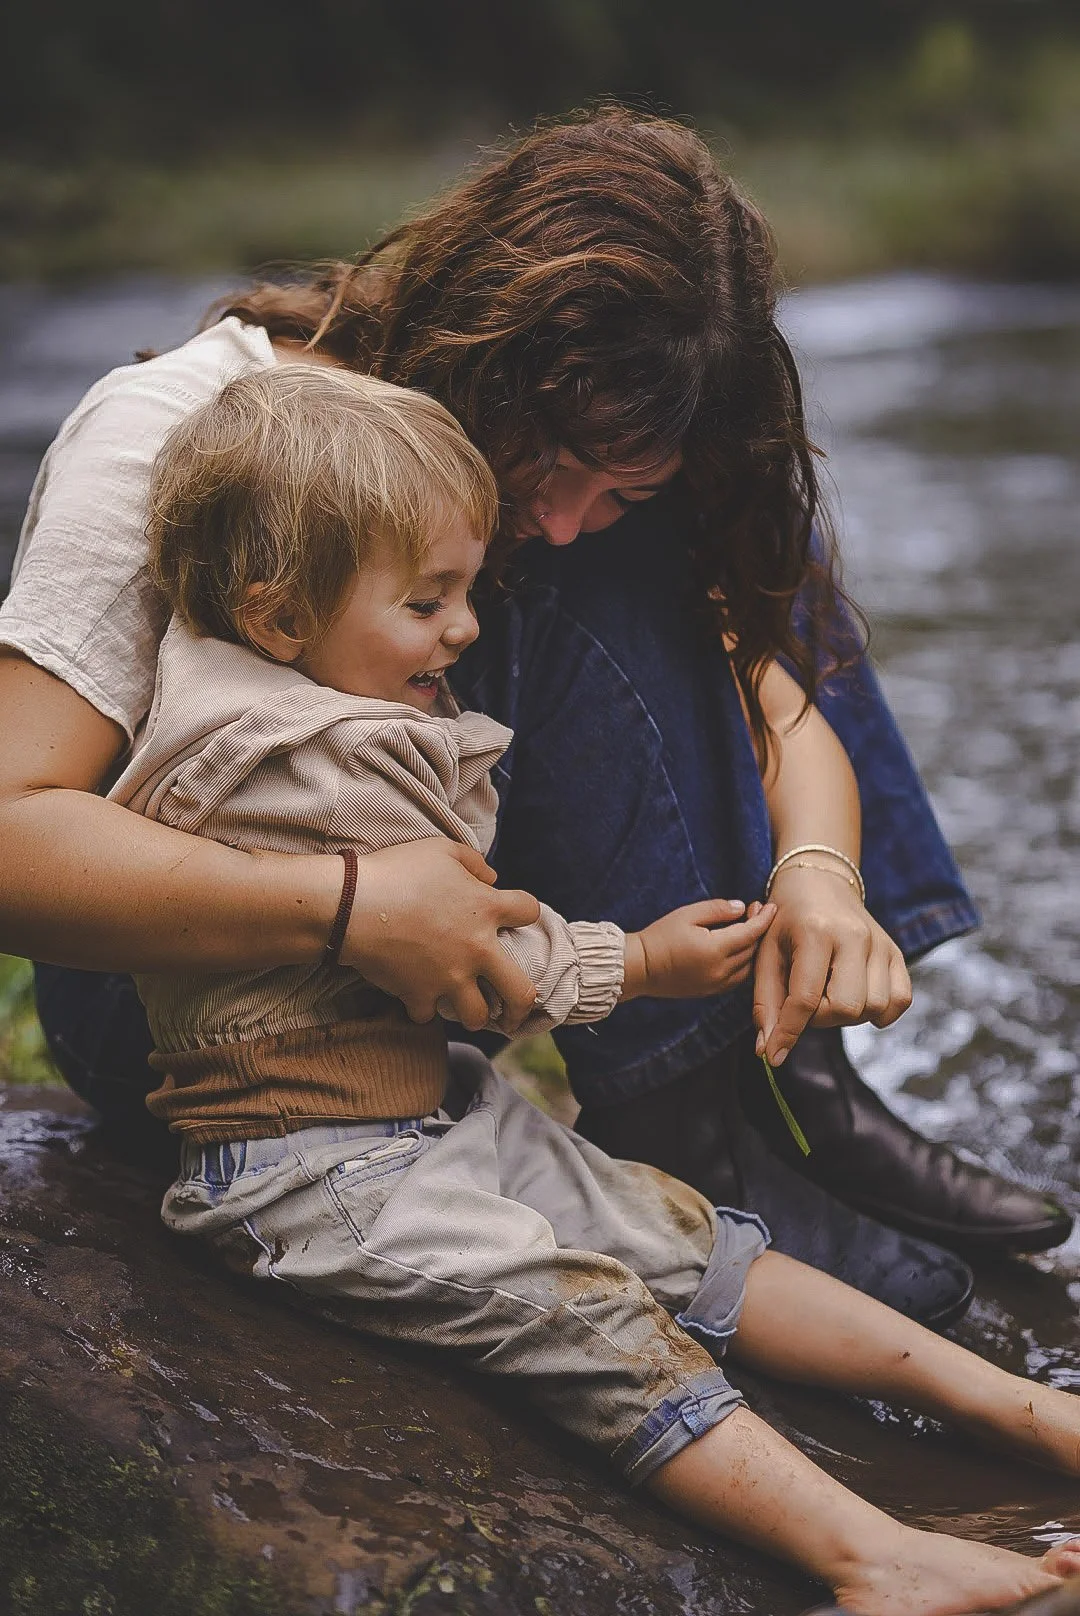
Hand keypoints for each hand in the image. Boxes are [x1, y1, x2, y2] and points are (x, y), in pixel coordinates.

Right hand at [340, 838, 540, 1031]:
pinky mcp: (419, 994)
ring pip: (479, 1016)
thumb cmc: (397, 871)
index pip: (529, 911)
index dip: (526, 912)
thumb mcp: (441, 850)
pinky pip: (428, 1014)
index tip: (516, 917)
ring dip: (475, 1012)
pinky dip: (423, 1007)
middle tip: (517, 1009)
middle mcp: (477, 949)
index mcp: (486, 908)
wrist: (351, 906)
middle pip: (521, 992)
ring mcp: (449, 977)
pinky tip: (419, 997)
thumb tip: (491, 878)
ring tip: (469, 1007)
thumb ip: (473, 863)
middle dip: (522, 1005)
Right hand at [623, 899, 774, 1001]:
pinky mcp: (710, 991)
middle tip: (755, 911)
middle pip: (752, 950)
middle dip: (758, 930)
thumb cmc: (660, 937)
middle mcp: (720, 970)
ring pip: (748, 967)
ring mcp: (716, 984)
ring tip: (748, 930)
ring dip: (753, 949)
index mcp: (715, 949)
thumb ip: (717, 910)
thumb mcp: (687, 914)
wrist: (639, 968)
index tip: (771, 906)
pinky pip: (737, 978)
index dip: (763, 918)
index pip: (750, 933)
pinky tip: (738, 950)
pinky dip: (743, 963)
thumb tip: (740, 907)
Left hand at [753, 866, 911, 1066]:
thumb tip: (768, 1051)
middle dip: (820, 1018)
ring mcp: (880, 943)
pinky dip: (881, 1012)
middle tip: (806, 1001)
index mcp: (815, 932)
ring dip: (847, 1015)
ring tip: (829, 994)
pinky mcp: (896, 952)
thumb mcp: (765, 954)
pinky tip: (858, 999)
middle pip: (846, 1008)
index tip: (774, 1055)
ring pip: (874, 1008)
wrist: (818, 882)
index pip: (806, 997)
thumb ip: (765, 1003)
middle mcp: (854, 936)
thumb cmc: (785, 921)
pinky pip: (900, 1000)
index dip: (788, 1032)